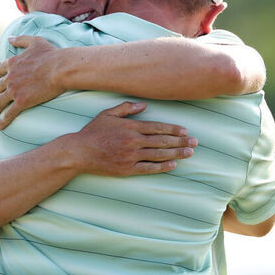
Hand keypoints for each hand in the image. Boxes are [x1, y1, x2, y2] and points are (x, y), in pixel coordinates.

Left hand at [0, 35, 62, 128]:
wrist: (60, 68)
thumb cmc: (51, 54)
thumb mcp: (35, 41)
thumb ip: (21, 40)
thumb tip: (9, 38)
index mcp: (12, 63)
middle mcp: (10, 77)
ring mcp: (14, 90)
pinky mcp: (22, 101)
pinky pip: (8, 113)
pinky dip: (2, 120)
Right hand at [73, 101, 197, 175]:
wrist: (79, 152)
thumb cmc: (93, 132)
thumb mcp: (108, 114)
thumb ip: (126, 108)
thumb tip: (144, 105)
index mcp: (130, 127)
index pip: (157, 128)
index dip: (173, 129)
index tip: (185, 130)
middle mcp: (133, 142)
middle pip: (162, 141)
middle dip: (180, 141)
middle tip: (195, 142)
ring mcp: (130, 156)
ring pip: (158, 155)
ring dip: (176, 154)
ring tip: (190, 153)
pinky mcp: (126, 169)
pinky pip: (148, 168)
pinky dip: (162, 167)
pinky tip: (173, 165)